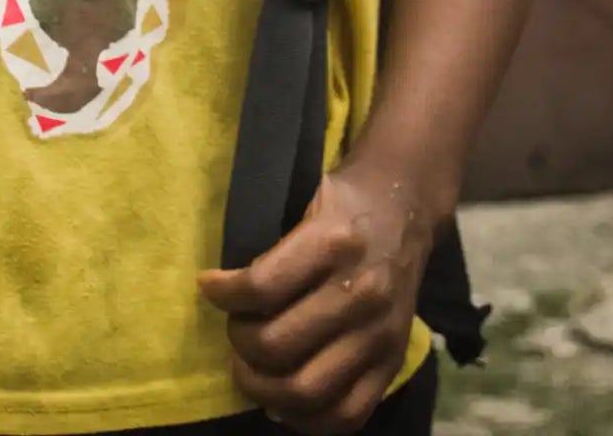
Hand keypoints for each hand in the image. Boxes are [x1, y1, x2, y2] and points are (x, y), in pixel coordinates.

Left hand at [197, 157, 431, 434]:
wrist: (404, 206)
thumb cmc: (344, 202)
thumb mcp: (306, 198)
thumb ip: (274, 248)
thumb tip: (219, 293)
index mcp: (333, 242)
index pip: (262, 286)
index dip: (224, 294)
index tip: (208, 288)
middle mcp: (361, 291)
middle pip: (278, 345)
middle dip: (240, 345)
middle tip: (234, 333)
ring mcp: (380, 334)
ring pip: (307, 390)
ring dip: (263, 389)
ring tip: (249, 369)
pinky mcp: (393, 364)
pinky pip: (346, 415)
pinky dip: (305, 419)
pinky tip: (282, 402)